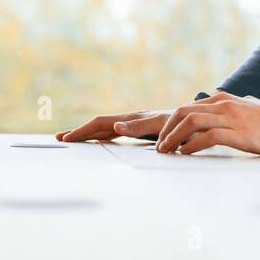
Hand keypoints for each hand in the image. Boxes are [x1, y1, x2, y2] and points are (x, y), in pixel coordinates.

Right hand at [55, 108, 173, 141]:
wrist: (197, 118)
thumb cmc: (181, 122)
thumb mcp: (160, 125)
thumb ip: (139, 127)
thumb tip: (115, 127)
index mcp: (131, 119)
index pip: (100, 124)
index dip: (83, 131)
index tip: (67, 138)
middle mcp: (130, 121)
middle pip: (99, 126)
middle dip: (80, 132)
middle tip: (61, 138)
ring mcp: (134, 125)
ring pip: (105, 129)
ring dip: (89, 134)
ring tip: (74, 139)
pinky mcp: (140, 131)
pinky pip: (115, 134)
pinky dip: (102, 137)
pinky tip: (99, 142)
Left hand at [153, 89, 259, 155]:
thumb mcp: (244, 113)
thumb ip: (226, 115)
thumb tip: (211, 126)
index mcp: (222, 100)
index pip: (186, 108)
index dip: (169, 123)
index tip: (161, 138)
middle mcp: (223, 105)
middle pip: (182, 112)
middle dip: (165, 130)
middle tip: (159, 147)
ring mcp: (231, 117)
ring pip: (190, 121)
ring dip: (173, 138)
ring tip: (166, 151)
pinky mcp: (239, 132)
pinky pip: (208, 136)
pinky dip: (191, 145)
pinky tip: (184, 154)